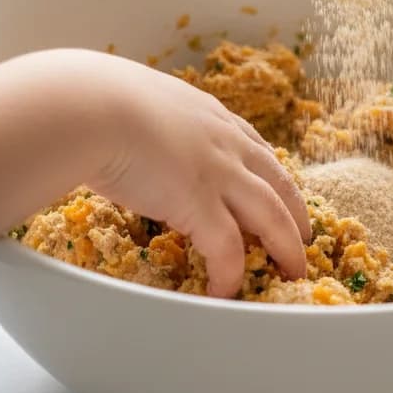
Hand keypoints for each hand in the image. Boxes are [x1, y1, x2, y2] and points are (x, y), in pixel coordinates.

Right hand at [84, 51, 310, 296]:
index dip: (271, 174)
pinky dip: (229, 274)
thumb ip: (143, 120)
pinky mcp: (200, 205)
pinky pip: (227, 250)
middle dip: (296, 214)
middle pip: (278, 183)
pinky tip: (224, 292)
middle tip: (305, 239)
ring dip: (286, 247)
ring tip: (292, 271)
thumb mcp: (135, 100)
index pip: (255, 147)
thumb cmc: (92, 99)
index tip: (283, 191)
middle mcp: (225, 143)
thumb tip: (116, 131)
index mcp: (209, 116)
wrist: (87, 106)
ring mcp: (219, 174)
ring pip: (271, 217)